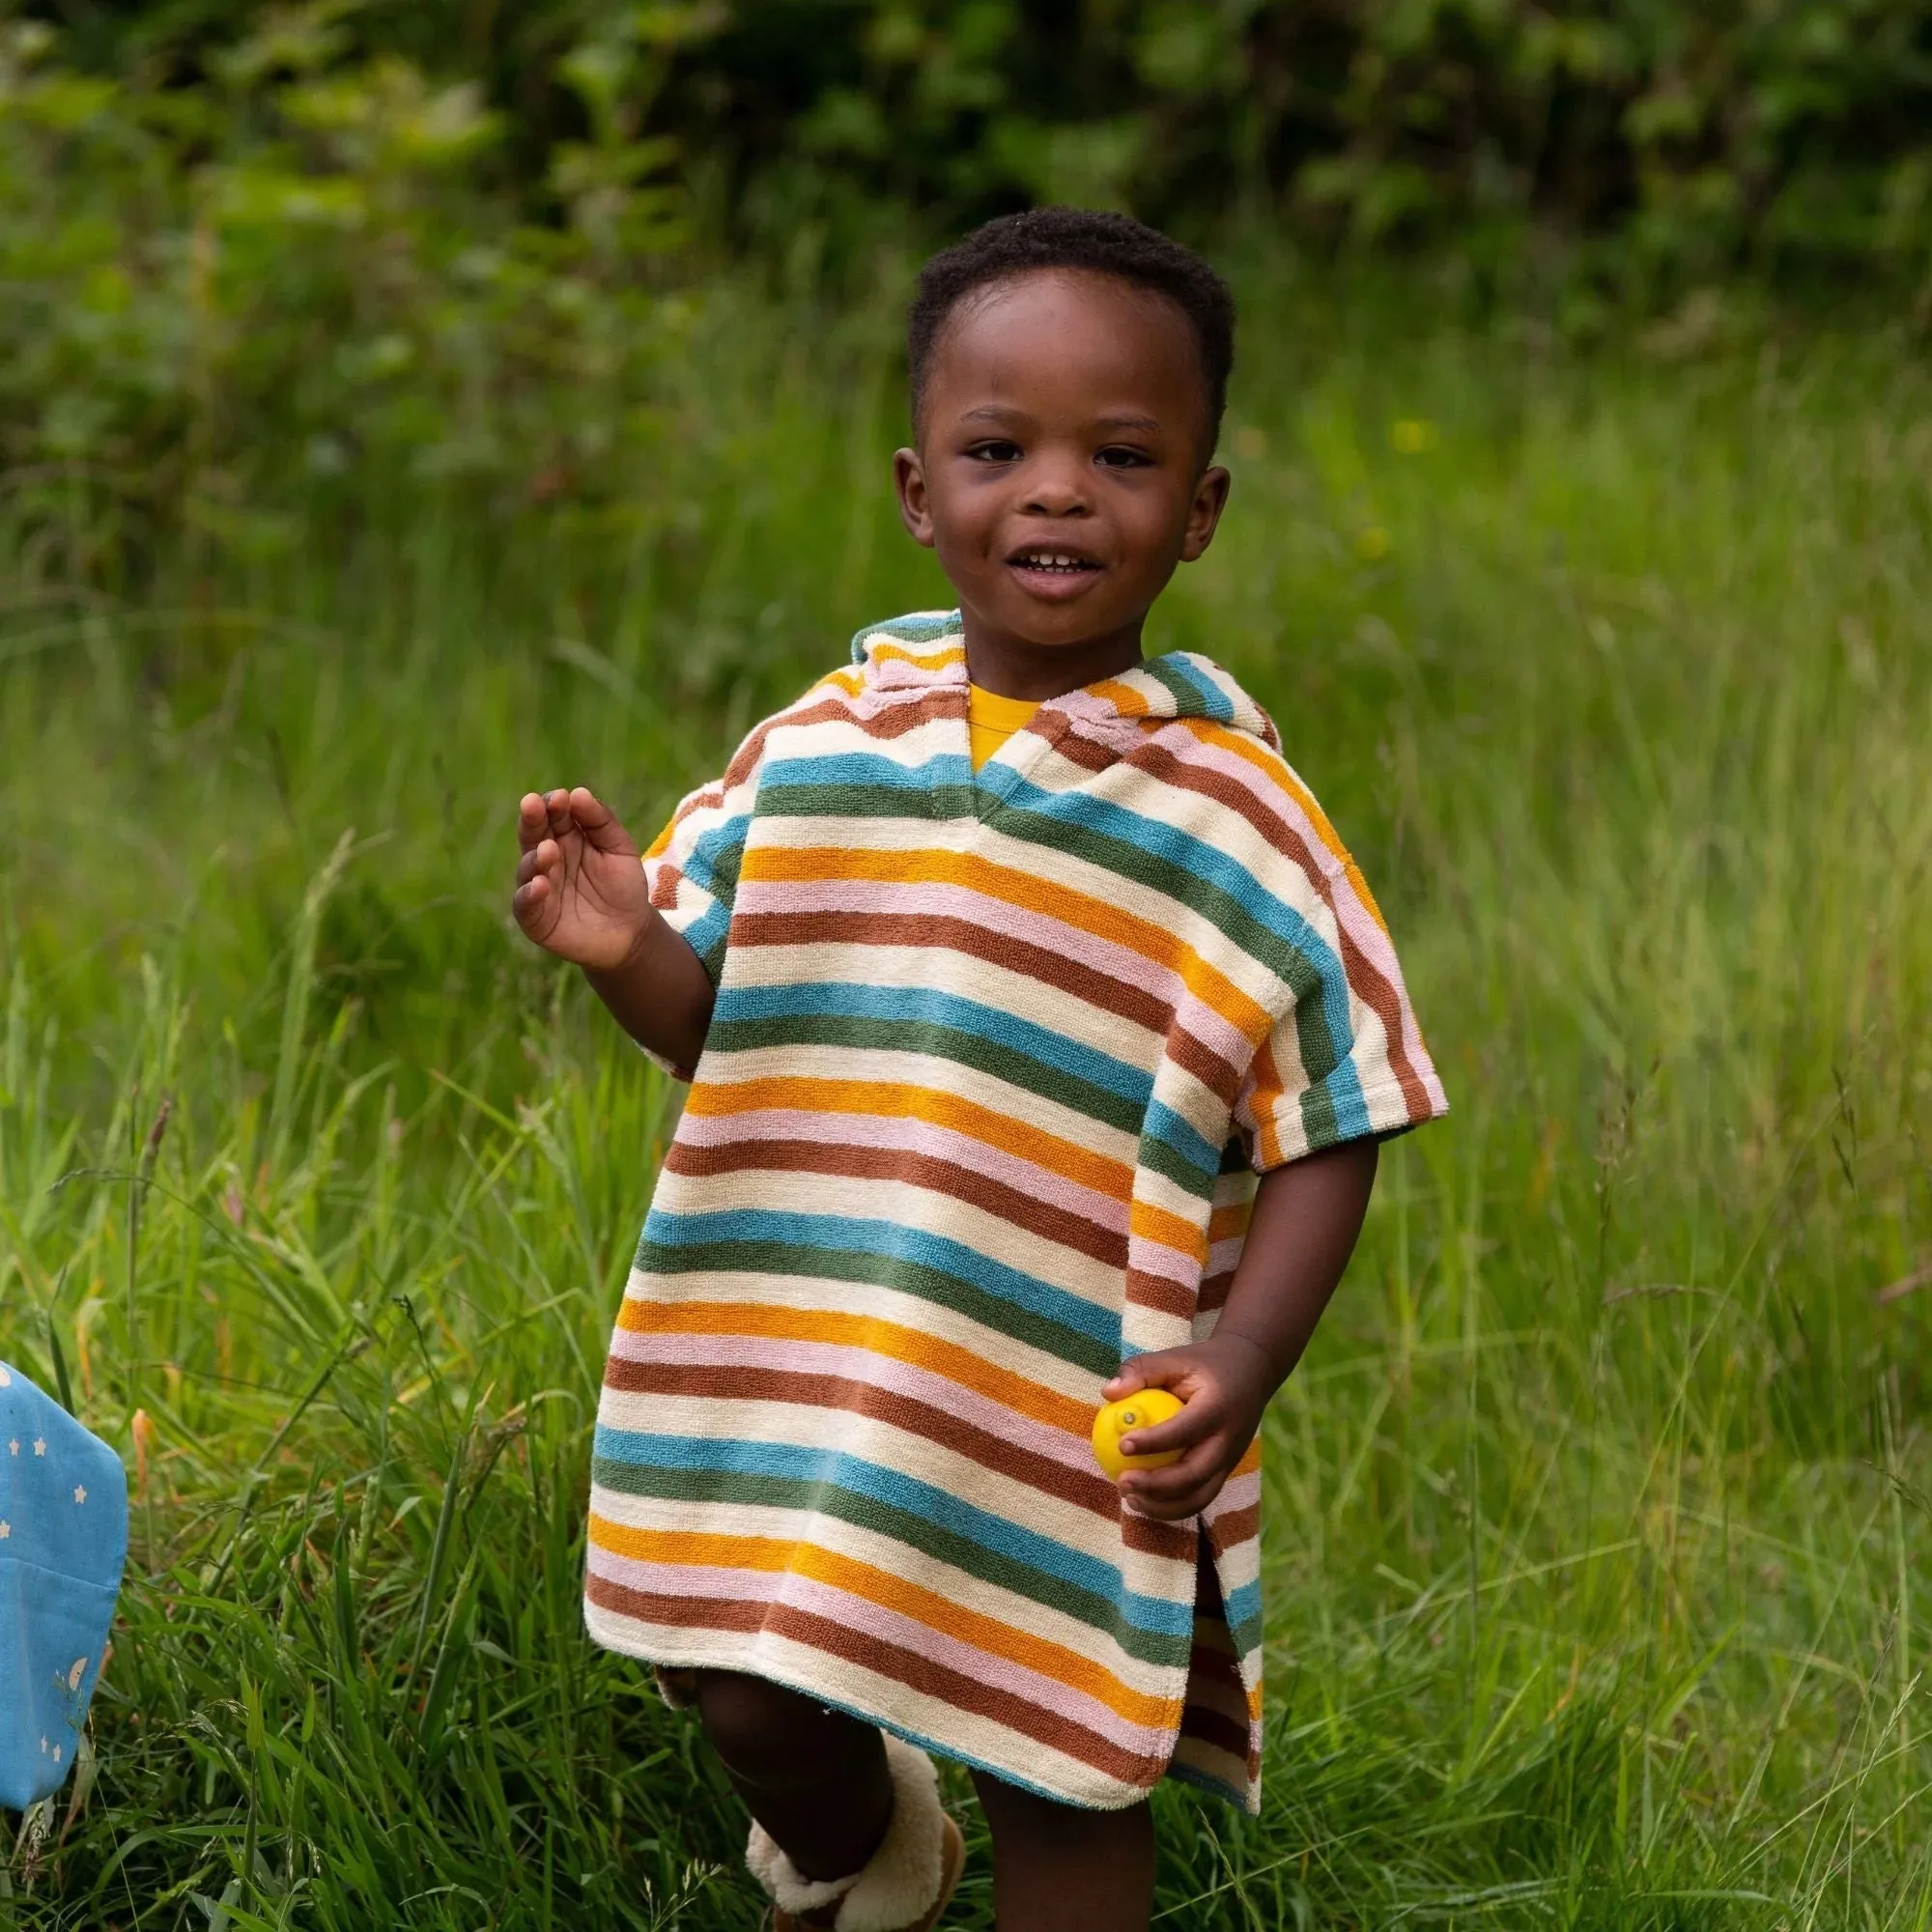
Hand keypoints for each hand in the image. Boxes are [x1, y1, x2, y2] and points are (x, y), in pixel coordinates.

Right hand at [512, 787, 654, 970]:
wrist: (631, 933)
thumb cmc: (623, 886)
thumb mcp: (620, 849)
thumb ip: (601, 821)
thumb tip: (578, 792)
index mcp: (565, 837)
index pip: (553, 815)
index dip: (554, 805)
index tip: (562, 798)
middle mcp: (546, 859)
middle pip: (533, 835)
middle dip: (533, 820)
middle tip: (533, 806)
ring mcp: (538, 887)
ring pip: (527, 867)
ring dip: (535, 857)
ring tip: (548, 849)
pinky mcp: (535, 917)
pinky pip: (525, 904)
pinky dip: (529, 894)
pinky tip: (540, 884)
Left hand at [1100, 1333, 1274, 1521]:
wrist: (1252, 1372)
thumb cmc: (1204, 1364)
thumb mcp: (1175, 1357)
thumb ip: (1141, 1370)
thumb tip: (1107, 1392)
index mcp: (1218, 1408)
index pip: (1185, 1430)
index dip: (1154, 1442)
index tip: (1122, 1445)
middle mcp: (1228, 1440)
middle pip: (1195, 1475)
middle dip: (1157, 1486)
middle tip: (1122, 1482)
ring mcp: (1230, 1460)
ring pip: (1200, 1497)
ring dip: (1164, 1506)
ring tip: (1129, 1499)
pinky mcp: (1226, 1471)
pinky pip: (1200, 1497)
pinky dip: (1173, 1507)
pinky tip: (1143, 1501)